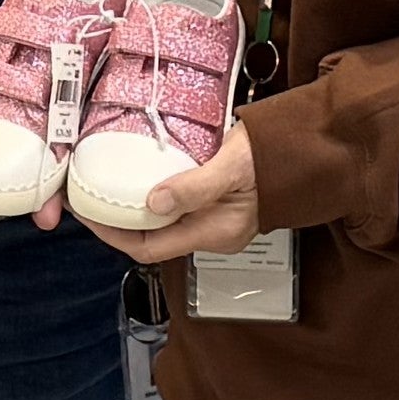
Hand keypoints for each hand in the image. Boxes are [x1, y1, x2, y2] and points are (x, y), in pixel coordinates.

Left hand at [57, 125, 267, 267]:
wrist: (311, 151)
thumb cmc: (277, 157)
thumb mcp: (233, 167)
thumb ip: (195, 187)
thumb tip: (153, 203)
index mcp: (213, 233)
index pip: (147, 248)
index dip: (112, 234)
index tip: (87, 213)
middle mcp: (211, 234)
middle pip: (150, 238)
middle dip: (117, 222)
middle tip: (89, 197)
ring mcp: (215, 222)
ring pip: (161, 223)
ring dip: (134, 208)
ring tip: (107, 187)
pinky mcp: (217, 206)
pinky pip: (175, 209)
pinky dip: (153, 197)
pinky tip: (140, 179)